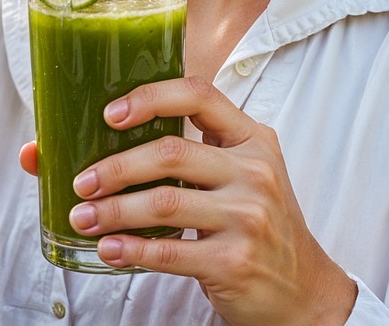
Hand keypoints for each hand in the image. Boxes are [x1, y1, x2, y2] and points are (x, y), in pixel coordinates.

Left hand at [22, 75, 355, 325]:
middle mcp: (253, 171)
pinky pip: (170, 252)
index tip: (110, 115)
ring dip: (113, 211)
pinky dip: (131, 249)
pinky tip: (108, 248)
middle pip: (170, 153)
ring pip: (163, 203)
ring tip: (83, 217)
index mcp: (252, 139)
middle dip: (116, 167)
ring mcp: (247, 217)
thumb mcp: (242, 174)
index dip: (150, 98)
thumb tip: (121, 139)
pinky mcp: (235, 261)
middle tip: (82, 182)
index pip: (199, 95)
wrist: (306, 291)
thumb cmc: (258, 222)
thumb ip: (194, 153)